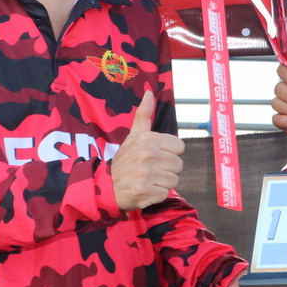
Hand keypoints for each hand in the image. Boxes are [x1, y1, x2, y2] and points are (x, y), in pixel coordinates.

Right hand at [111, 91, 184, 210]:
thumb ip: (143, 115)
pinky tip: (146, 190)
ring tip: (149, 180)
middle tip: (151, 170)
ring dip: (163, 183)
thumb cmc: (125, 160)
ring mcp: (146, 174)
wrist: (106, 186)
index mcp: (147, 139)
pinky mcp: (146, 191)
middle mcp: (147, 155)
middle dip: (167, 169)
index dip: (169, 153)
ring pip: (174, 180)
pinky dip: (157, 194)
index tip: (156, 156)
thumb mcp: (133, 136)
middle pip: (178, 165)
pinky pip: (165, 193)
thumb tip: (149, 92)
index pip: (179, 147)